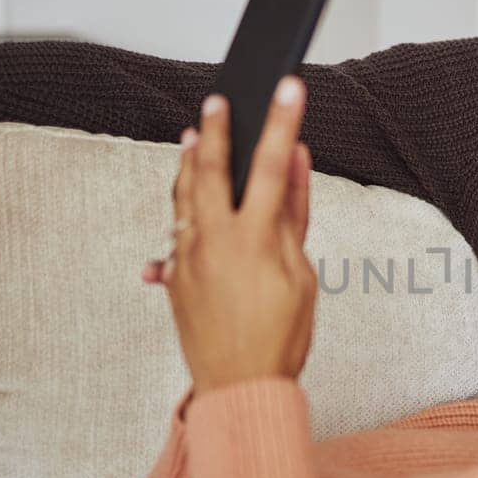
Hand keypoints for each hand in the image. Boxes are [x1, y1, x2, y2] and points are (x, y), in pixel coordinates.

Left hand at [143, 77, 316, 391]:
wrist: (240, 386)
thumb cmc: (280, 338)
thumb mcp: (302, 275)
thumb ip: (293, 217)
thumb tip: (293, 170)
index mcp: (254, 239)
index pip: (272, 165)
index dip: (282, 122)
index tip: (288, 90)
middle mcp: (214, 241)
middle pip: (212, 169)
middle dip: (217, 129)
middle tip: (218, 100)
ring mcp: (188, 257)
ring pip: (184, 196)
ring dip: (191, 162)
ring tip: (196, 135)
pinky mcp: (175, 276)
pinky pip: (175, 231)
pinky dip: (183, 208)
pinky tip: (186, 195)